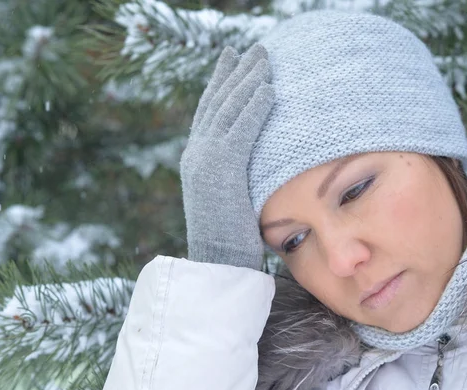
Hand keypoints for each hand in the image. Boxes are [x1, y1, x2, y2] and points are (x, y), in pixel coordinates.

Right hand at [180, 44, 273, 269]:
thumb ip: (233, 173)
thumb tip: (252, 159)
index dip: (221, 82)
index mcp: (197, 158)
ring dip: (248, 82)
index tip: (232, 60)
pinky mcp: (221, 170)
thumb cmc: (228, 237)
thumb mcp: (227, 197)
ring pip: (229, 111)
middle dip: (237, 73)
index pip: (209, 110)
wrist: (214, 263)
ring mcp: (206, 160)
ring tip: (266, 59)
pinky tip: (269, 90)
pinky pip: (241, 131)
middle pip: (218, 102)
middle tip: (256, 50)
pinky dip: (254, 108)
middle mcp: (197, 153)